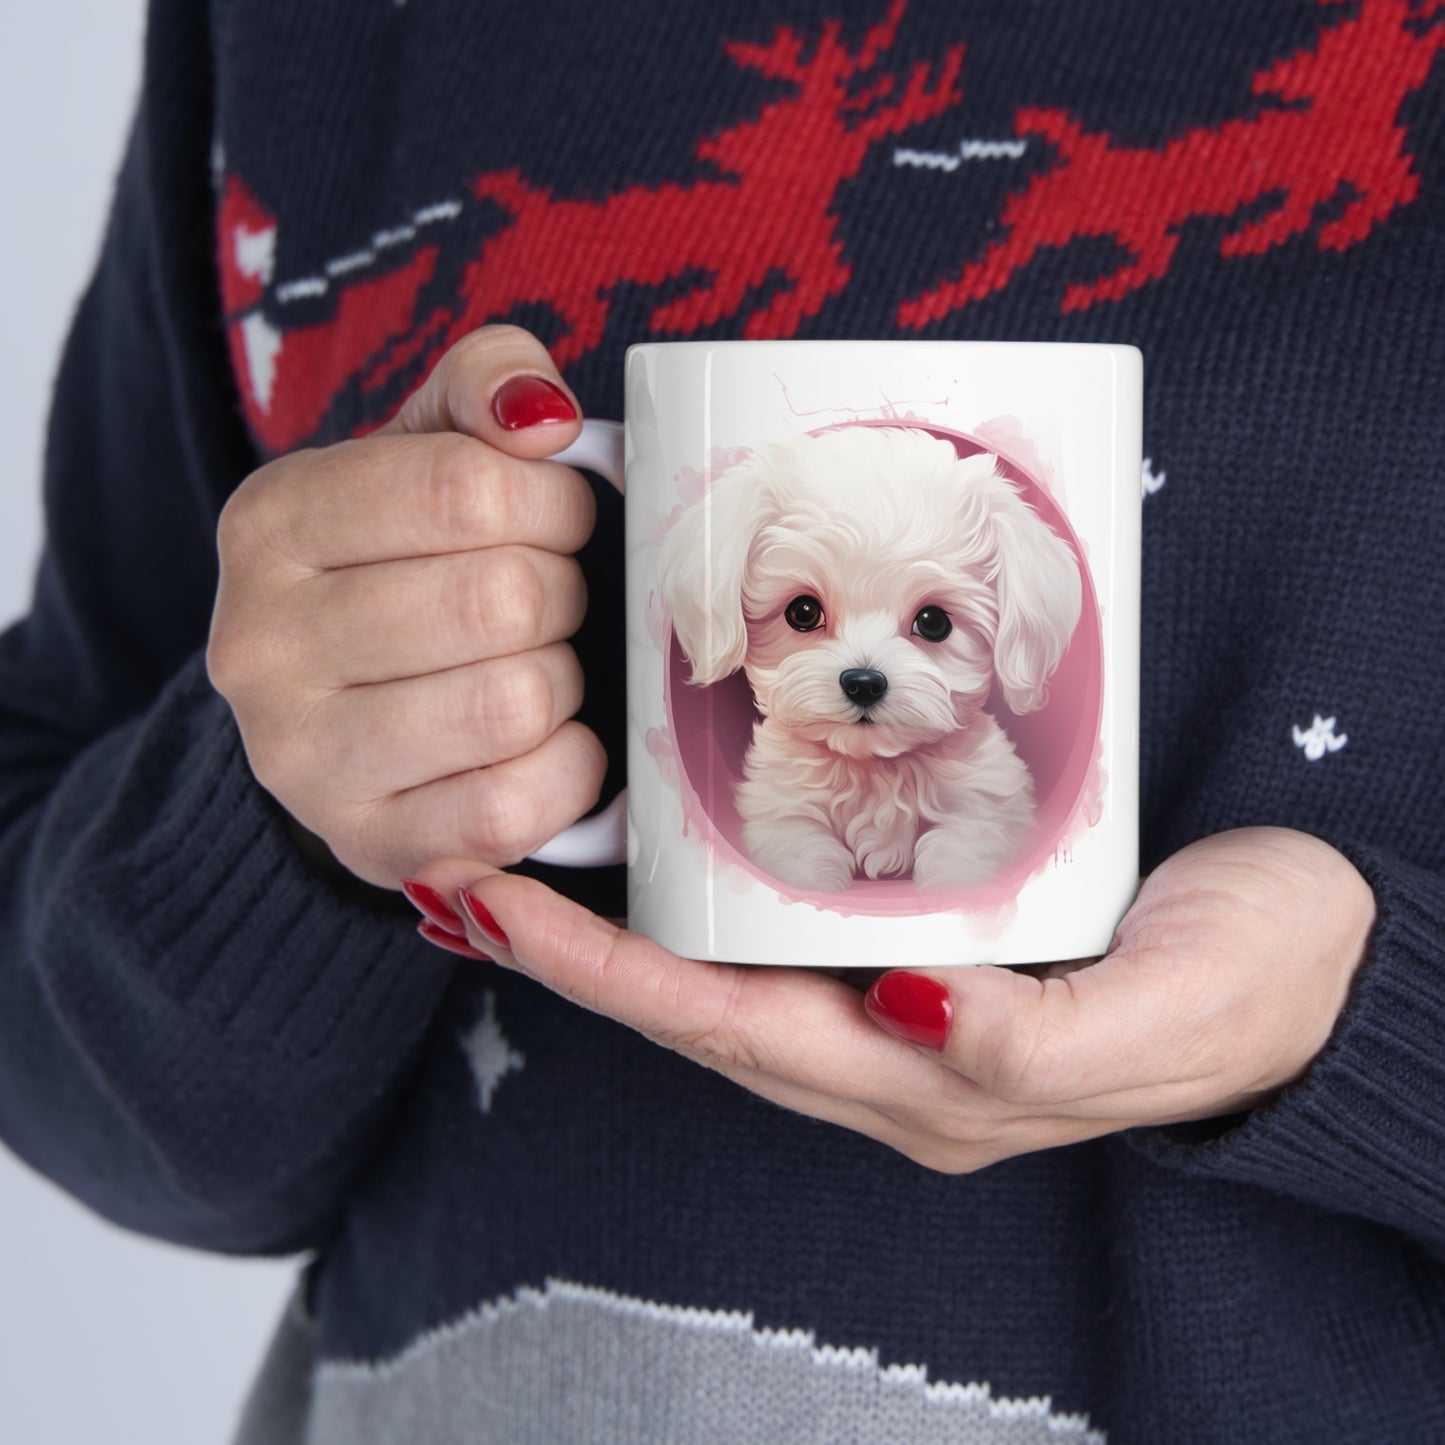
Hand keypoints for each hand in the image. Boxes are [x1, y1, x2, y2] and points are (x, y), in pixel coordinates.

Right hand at [207, 325, 604, 887]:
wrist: (344, 711)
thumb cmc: (408, 563)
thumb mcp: (428, 447)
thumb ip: (486, 385)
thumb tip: (542, 416)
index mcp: (272, 522)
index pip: (466, 488)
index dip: (553, 504)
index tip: (558, 520)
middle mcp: (260, 644)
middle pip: (501, 600)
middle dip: (562, 594)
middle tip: (549, 601)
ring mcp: (303, 760)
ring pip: (514, 703)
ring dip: (562, 681)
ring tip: (536, 667)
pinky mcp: (369, 844)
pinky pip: (515, 806)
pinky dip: (567, 769)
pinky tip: (545, 742)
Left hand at [407, 827, 1375, 1171]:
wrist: (1325, 958)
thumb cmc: (1255, 981)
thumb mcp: (1167, 1012)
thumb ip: (1037, 1036)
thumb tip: (907, 1010)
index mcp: (937, 1084)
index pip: (732, 1031)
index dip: (605, 976)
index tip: (492, 905)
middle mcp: (897, 1055)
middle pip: (699, 1011)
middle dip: (574, 955)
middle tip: (461, 872)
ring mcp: (907, 1009)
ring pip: (729, 979)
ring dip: (620, 935)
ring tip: (521, 865)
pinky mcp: (933, 948)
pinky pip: (786, 936)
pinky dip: (703, 905)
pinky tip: (664, 860)